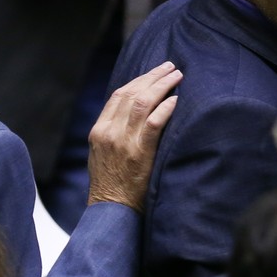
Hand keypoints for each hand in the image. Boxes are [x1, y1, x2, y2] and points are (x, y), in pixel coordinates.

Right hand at [86, 61, 180, 211]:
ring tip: (177, 76)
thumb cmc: (112, 183)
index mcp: (99, 130)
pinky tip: (176, 100)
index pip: (118, 95)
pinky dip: (165, 109)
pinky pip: (153, 124)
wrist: (111, 209)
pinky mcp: (140, 153)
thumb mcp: (103, 153)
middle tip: (170, 67)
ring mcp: (124, 142)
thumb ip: (114, 132)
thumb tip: (133, 112)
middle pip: (131, 93)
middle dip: (152, 77)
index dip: (139, 80)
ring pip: (142, 103)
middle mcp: (109, 132)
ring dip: (162, 86)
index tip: (154, 72)